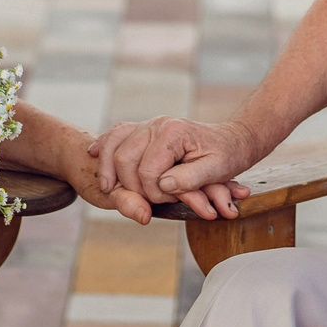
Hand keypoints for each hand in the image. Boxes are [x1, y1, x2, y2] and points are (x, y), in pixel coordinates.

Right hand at [88, 116, 258, 224]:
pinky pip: (114, 136)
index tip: (169, 202)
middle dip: (131, 186)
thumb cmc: (227, 156)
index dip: (153, 193)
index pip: (147, 170)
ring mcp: (147, 125)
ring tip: (110, 187)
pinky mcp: (143, 129)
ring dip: (108, 169)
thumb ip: (190, 181)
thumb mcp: (216, 171)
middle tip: (150, 200)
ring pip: (113, 146)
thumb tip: (162, 186)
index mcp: (172, 133)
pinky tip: (92, 154)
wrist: (233, 140)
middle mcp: (156, 124)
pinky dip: (102, 148)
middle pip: (123, 159)